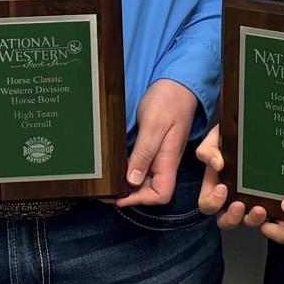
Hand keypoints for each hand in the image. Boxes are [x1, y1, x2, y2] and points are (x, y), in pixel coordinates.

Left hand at [117, 78, 199, 206]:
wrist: (177, 84)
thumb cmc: (169, 101)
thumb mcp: (154, 126)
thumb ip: (144, 153)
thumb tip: (133, 180)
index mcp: (169, 160)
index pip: (161, 194)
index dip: (141, 200)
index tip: (120, 197)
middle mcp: (165, 161)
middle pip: (150, 190)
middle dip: (129, 194)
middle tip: (106, 192)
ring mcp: (160, 154)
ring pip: (145, 179)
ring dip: (127, 183)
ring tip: (107, 181)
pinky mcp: (154, 147)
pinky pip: (142, 165)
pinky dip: (129, 169)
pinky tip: (116, 165)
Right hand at [193, 127, 267, 228]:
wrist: (251, 131)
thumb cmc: (229, 139)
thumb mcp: (215, 140)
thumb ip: (209, 150)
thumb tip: (217, 164)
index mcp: (215, 188)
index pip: (208, 205)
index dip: (213, 202)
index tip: (222, 188)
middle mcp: (230, 199)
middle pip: (225, 221)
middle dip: (232, 217)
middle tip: (239, 206)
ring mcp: (249, 201)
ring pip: (247, 221)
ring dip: (252, 219)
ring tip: (260, 209)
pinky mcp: (266, 201)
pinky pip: (269, 216)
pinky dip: (272, 217)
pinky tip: (277, 209)